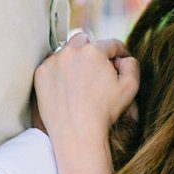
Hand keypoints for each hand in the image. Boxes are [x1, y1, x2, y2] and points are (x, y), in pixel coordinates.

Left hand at [34, 33, 139, 148]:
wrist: (77, 134)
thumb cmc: (105, 112)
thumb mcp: (131, 87)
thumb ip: (132, 64)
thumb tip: (123, 58)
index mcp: (93, 50)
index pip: (111, 44)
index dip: (120, 53)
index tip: (120, 62)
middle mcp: (71, 51)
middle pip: (84, 40)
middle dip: (93, 50)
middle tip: (97, 69)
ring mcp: (53, 62)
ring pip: (66, 51)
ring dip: (75, 59)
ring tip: (81, 79)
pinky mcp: (41, 74)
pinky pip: (52, 65)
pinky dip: (60, 72)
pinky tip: (67, 88)